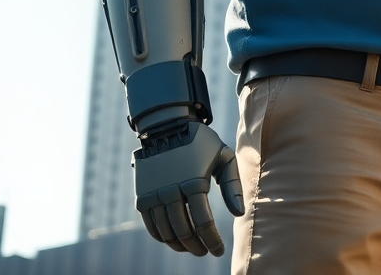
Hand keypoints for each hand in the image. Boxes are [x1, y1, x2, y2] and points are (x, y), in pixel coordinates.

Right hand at [132, 121, 244, 256]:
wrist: (168, 128)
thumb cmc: (202, 144)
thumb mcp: (224, 157)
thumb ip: (232, 186)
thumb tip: (239, 213)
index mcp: (194, 182)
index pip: (203, 222)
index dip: (212, 240)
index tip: (218, 251)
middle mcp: (171, 190)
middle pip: (184, 230)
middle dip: (197, 246)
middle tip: (206, 252)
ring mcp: (154, 194)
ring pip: (166, 232)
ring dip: (180, 245)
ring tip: (192, 249)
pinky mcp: (142, 196)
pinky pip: (151, 225)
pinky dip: (162, 238)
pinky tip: (174, 241)